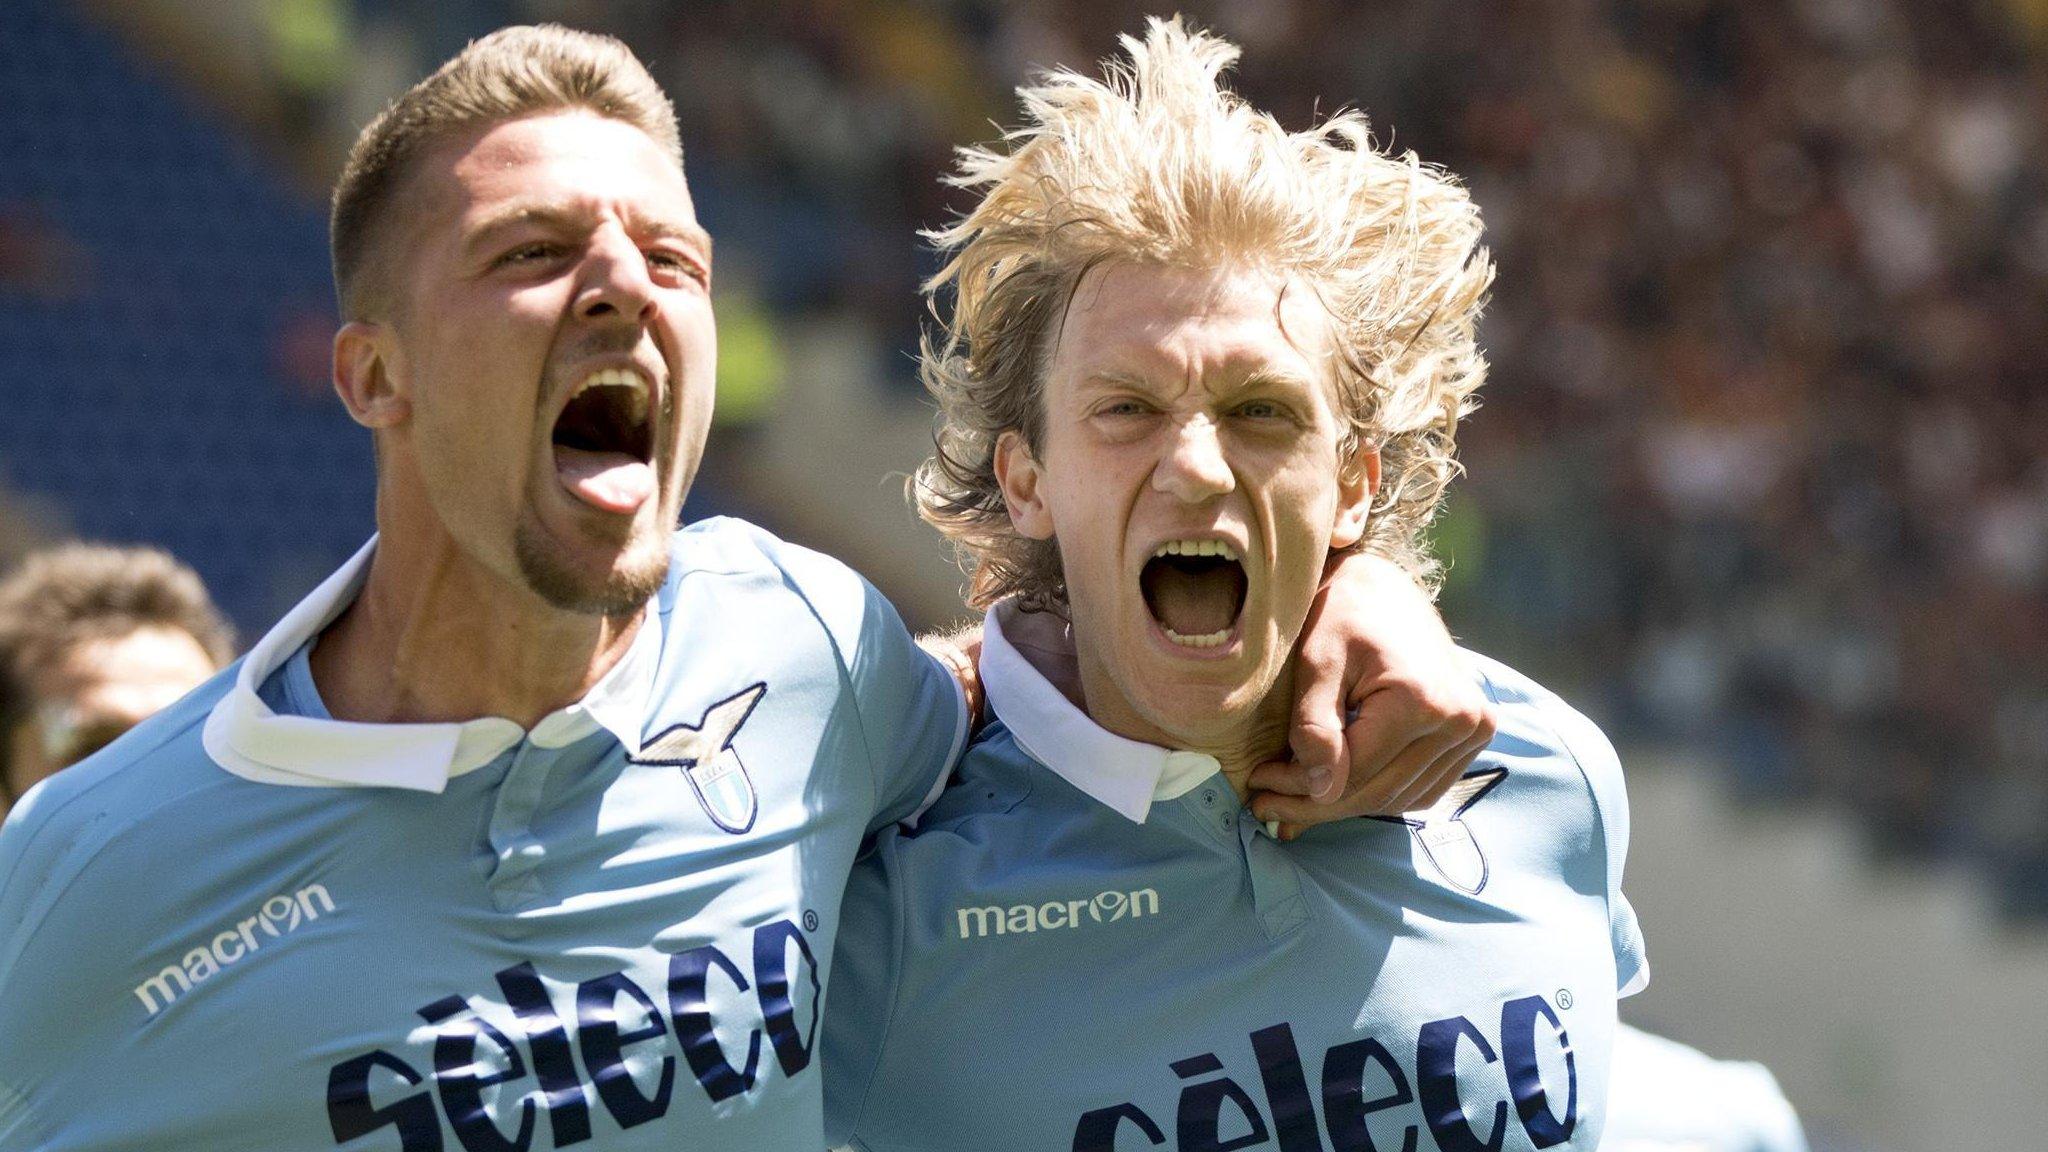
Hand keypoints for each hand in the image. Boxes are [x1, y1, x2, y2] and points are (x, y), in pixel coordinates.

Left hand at [1249, 551, 1495, 837]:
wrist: (1384, 588)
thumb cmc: (1342, 615)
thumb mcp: (1316, 662)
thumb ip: (1315, 726)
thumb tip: (1321, 791)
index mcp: (1422, 699)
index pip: (1354, 771)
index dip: (1300, 788)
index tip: (1257, 787)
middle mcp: (1460, 720)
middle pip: (1377, 790)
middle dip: (1316, 804)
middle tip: (1266, 805)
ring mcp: (1474, 729)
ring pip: (1398, 797)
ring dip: (1344, 806)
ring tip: (1293, 802)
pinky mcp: (1474, 734)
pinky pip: (1422, 788)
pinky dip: (1379, 795)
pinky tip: (1339, 790)